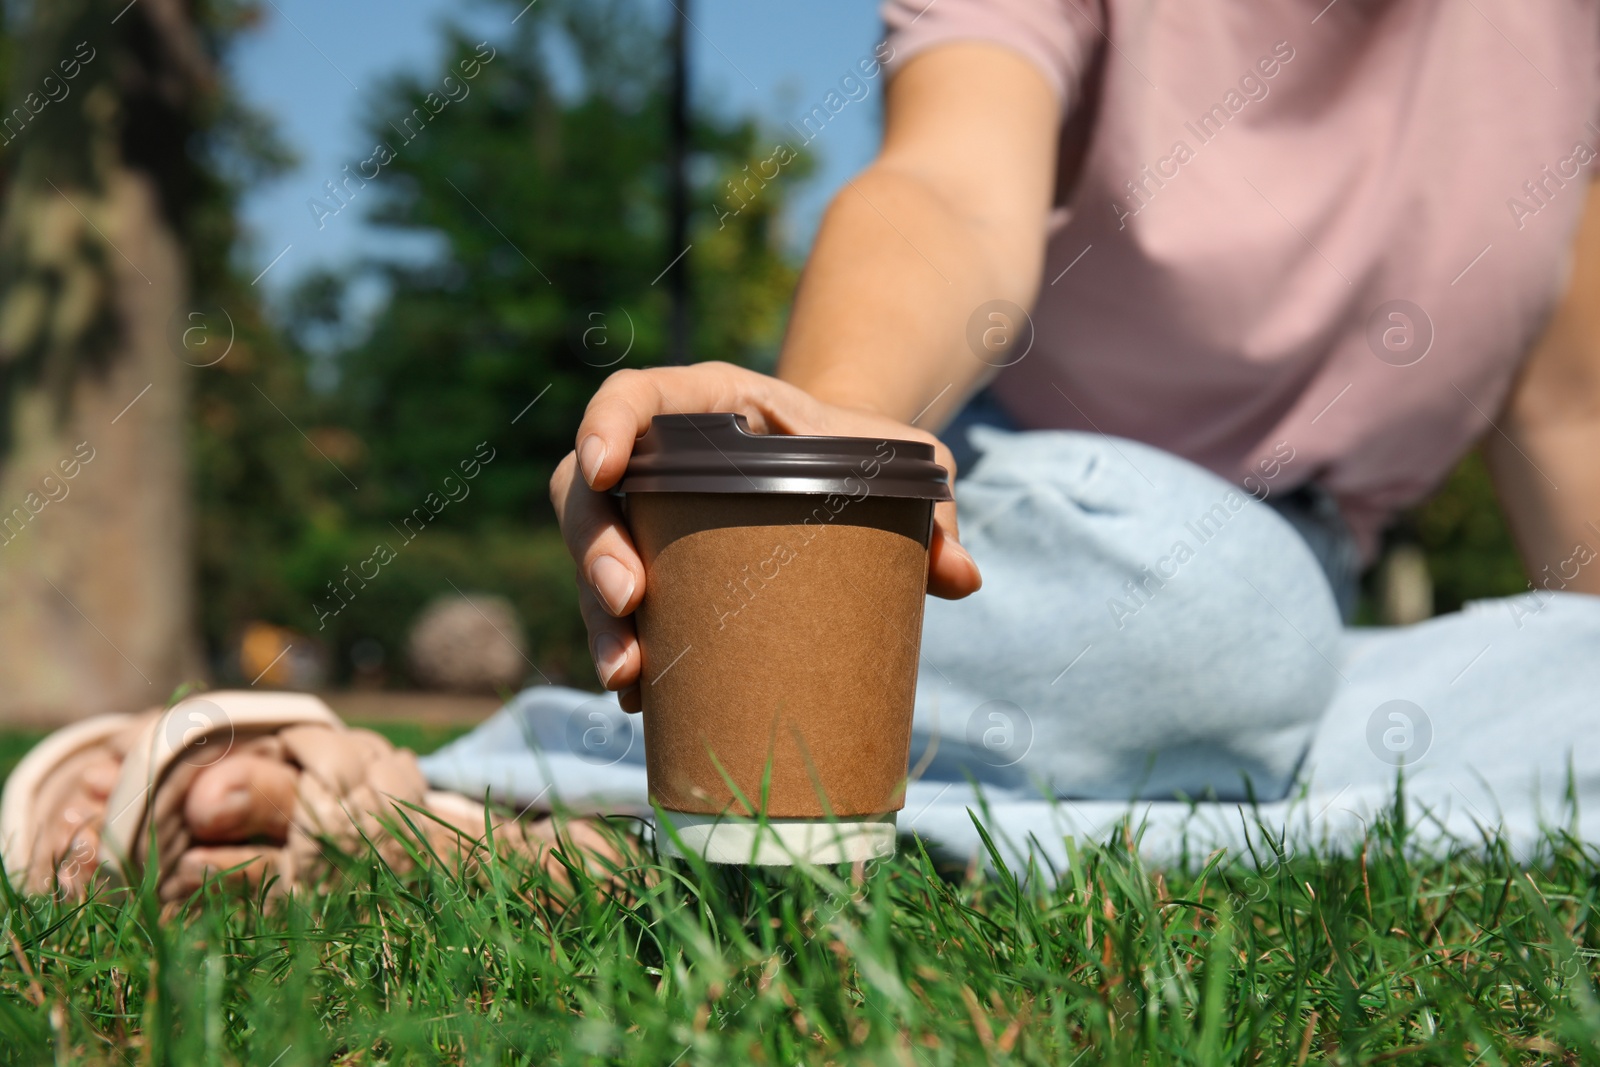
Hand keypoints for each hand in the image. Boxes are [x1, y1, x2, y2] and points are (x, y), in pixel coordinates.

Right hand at [549, 362, 981, 711]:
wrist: (847, 474)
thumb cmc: (865, 452)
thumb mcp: (904, 461)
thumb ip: (933, 509)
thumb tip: (961, 578)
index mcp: (708, 401)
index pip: (633, 395)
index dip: (603, 426)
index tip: (604, 471)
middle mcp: (659, 455)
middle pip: (588, 492)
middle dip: (595, 550)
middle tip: (628, 603)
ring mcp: (647, 516)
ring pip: (591, 556)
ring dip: (596, 618)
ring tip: (627, 678)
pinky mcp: (653, 572)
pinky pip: (614, 609)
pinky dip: (622, 653)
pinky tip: (641, 702)